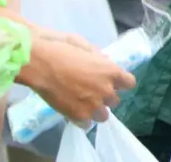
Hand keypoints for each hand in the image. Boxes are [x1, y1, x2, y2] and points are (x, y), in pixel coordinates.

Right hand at [21, 36, 135, 122]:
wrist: (40, 64)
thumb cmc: (62, 50)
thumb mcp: (86, 47)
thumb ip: (99, 57)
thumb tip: (105, 62)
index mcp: (112, 72)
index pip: (130, 83)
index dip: (120, 83)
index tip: (112, 83)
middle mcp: (107, 90)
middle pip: (116, 101)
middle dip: (105, 97)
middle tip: (92, 92)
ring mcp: (94, 105)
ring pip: (104, 115)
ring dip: (96, 110)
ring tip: (83, 104)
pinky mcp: (78, 116)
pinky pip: (87, 124)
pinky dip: (81, 119)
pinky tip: (73, 111)